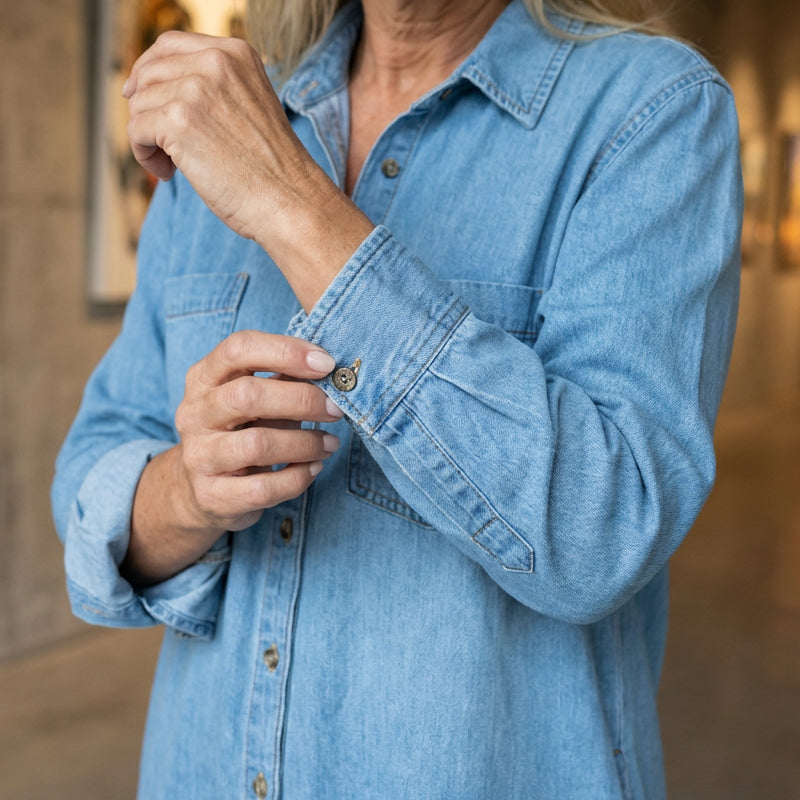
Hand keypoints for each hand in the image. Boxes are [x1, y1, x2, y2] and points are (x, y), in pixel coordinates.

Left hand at [124, 31, 310, 239]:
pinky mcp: (179, 121)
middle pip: (148, 75)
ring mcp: (196, 90)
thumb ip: (212, 88)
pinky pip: (136, 130)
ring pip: (139, 105)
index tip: (136, 95)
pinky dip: (144, 156)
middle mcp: (216, 62)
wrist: (289, 201)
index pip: (169, 45)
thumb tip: (151, 90)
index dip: (146, 70)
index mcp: (236, 54)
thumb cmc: (271, 169)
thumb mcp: (248, 107)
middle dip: (146, 111)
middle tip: (164, 147)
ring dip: (147, 139)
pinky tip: (169, 173)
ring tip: (172, 166)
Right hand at [172, 331, 342, 535]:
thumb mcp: (255, 400)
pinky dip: (297, 478)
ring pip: (257, 445)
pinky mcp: (212, 496)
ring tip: (329, 443)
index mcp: (204, 378)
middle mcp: (194, 413)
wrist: (202, 492)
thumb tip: (331, 369)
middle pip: (247, 396)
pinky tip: (313, 468)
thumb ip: (284, 380)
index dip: (286, 351)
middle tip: (335, 409)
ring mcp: (199, 456)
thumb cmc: (240, 433)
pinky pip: (262, 488)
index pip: (239, 348)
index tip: (327, 363)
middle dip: (302, 400)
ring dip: (304, 443)